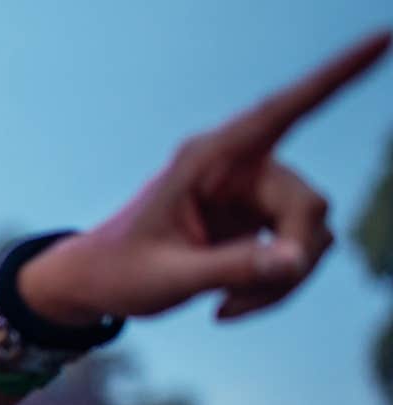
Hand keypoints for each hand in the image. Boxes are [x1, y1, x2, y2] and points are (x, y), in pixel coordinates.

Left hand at [21, 31, 389, 324]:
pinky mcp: (262, 221)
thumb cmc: (119, 273)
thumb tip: (297, 260)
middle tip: (240, 304)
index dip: (335, 78)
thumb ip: (230, 269)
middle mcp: (240, 167)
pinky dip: (275, 287)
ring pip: (311, 235)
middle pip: (309, 205)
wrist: (96, 285)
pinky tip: (227, 306)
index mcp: (208, 159)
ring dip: (281, 282)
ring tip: (223, 309)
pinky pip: (299, 254)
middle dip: (290, 260)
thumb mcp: (167, 278)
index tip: (382, 39)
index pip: (281, 111)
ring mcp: (255, 193)